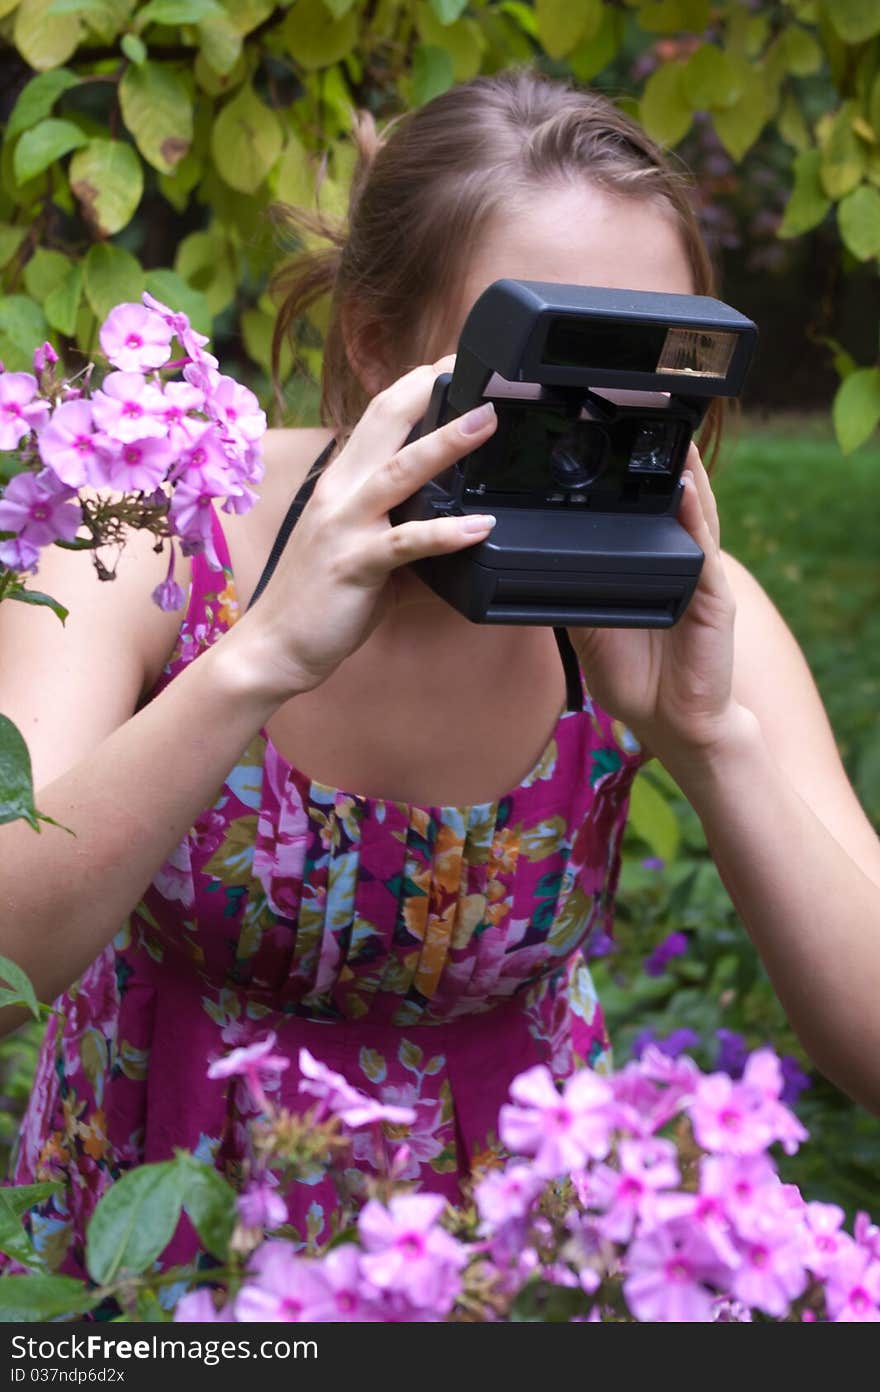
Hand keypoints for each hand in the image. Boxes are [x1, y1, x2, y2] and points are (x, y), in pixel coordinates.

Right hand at [236, 359, 497, 697]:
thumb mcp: (367, 550)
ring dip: (445, 443)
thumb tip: (464, 526)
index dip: (416, 385)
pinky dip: (445, 532)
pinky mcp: (353, 565)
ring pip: (399, 471)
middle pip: (384, 421)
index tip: (455, 363)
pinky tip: (479, 527)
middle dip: (429, 388)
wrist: (274, 647)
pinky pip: (405, 543)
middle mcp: (340, 492)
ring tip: (486, 421)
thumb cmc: (322, 599)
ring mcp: (344, 526)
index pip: (379, 416)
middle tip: (477, 368)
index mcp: (342, 481)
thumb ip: (408, 529)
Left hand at [567, 446, 740, 760]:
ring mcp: (699, 578)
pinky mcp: (714, 599)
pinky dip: (696, 518)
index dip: (626, 480)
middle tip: (641, 415)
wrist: (675, 724)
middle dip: (660, 462)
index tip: (600, 442)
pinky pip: (704, 552)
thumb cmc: (637, 681)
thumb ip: (571, 598)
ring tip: (674, 436)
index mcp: (647, 570)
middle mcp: (677, 565)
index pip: (638, 515)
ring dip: (687, 475)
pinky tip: (687, 491)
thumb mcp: (588, 634)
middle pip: (670, 503)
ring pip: (694, 515)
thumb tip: (532, 566)